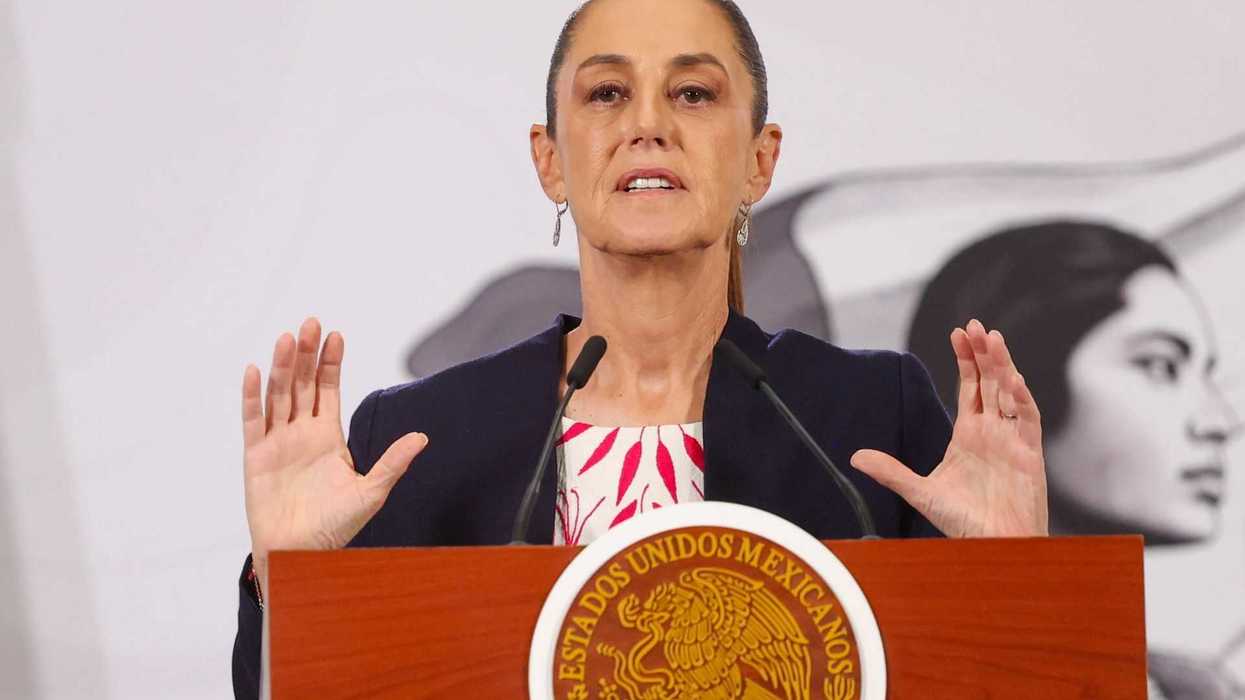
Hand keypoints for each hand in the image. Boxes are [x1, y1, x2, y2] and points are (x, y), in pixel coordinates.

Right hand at [242, 317, 428, 590]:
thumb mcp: (371, 492)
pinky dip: (253, 396)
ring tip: (288, 339)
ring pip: (279, 395)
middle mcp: (301, 433)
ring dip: (282, 367)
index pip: (328, 390)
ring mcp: (277, 442)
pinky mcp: (255, 456)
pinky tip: (255, 371)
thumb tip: (423, 437)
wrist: (299, 557)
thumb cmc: (334, 529)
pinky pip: (253, 420)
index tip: (336, 335)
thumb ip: (392, 462)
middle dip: (306, 354)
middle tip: (311, 324)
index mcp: (328, 437)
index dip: (330, 363)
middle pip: (302, 384)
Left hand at [850, 319, 1047, 537]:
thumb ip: (891, 472)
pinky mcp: (1029, 455)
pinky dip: (1022, 400)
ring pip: (1009, 393)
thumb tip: (855, 457)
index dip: (965, 360)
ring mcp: (1012, 440)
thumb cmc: (964, 523)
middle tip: (975, 325)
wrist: (993, 548)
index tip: (957, 333)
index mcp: (969, 434)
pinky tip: (1012, 380)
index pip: (969, 388)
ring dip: (1003, 366)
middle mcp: (992, 432)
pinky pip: (1028, 421)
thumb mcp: (920, 492)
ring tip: (993, 339)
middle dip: (983, 353)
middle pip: (990, 382)